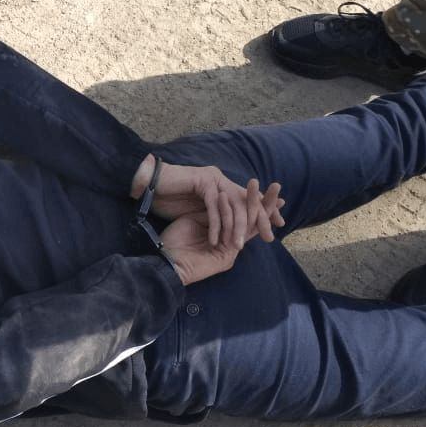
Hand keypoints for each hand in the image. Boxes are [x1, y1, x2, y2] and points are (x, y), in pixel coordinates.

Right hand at [131, 156, 285, 246]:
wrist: (148, 187)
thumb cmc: (169, 200)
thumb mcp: (198, 213)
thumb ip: (217, 217)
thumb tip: (236, 230)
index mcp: (224, 186)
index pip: (249, 200)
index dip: (265, 211)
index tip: (277, 225)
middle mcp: (222, 181)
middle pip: (247, 202)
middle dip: (259, 220)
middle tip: (268, 236)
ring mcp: (214, 180)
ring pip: (232, 206)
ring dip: (236, 228)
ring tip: (238, 246)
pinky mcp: (203, 182)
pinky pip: (214, 208)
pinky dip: (216, 225)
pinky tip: (216, 239)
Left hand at [160, 179, 284, 285]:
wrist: (164, 262)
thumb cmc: (174, 243)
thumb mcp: (195, 221)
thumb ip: (211, 212)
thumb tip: (222, 196)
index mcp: (225, 236)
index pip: (246, 216)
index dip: (256, 201)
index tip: (266, 186)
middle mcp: (231, 244)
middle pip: (255, 221)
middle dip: (266, 202)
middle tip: (278, 186)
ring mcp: (230, 251)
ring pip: (250, 226)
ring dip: (257, 204)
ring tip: (262, 186)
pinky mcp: (225, 257)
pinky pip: (234, 233)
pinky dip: (235, 214)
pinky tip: (233, 197)